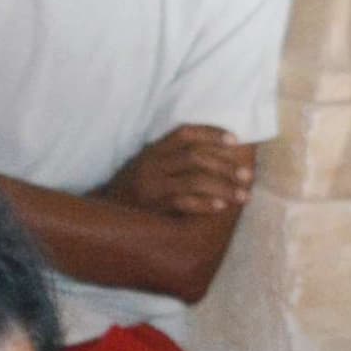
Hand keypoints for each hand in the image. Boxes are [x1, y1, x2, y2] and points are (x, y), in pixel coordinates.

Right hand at [98, 124, 254, 218]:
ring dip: (223, 187)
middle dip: (225, 165)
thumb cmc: (131, 191)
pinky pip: (183, 203)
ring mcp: (151, 188)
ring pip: (194, 180)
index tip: (235, 141)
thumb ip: (170, 157)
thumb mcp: (145, 167)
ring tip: (243, 195)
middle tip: (247, 175)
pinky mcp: (152, 209)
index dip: (211, 133)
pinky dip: (204, 204)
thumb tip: (210, 153)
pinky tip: (221, 207)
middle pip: (195, 157)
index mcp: (152, 152)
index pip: (185, 134)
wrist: (102, 217)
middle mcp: (152, 166)